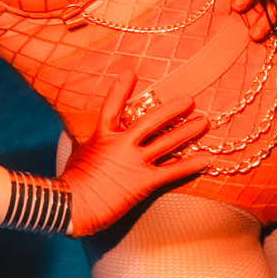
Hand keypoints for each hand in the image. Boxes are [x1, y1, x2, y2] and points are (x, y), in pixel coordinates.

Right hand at [61, 74, 210, 236]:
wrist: (72, 205)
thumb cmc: (70, 183)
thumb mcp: (76, 155)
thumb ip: (87, 143)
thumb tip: (81, 137)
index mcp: (102, 136)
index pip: (112, 106)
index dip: (121, 89)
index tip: (130, 73)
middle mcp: (121, 144)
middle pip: (151, 120)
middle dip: (172, 109)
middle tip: (188, 99)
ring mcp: (134, 162)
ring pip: (166, 142)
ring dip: (187, 131)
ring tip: (203, 122)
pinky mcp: (143, 181)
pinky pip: (172, 171)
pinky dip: (190, 166)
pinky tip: (205, 160)